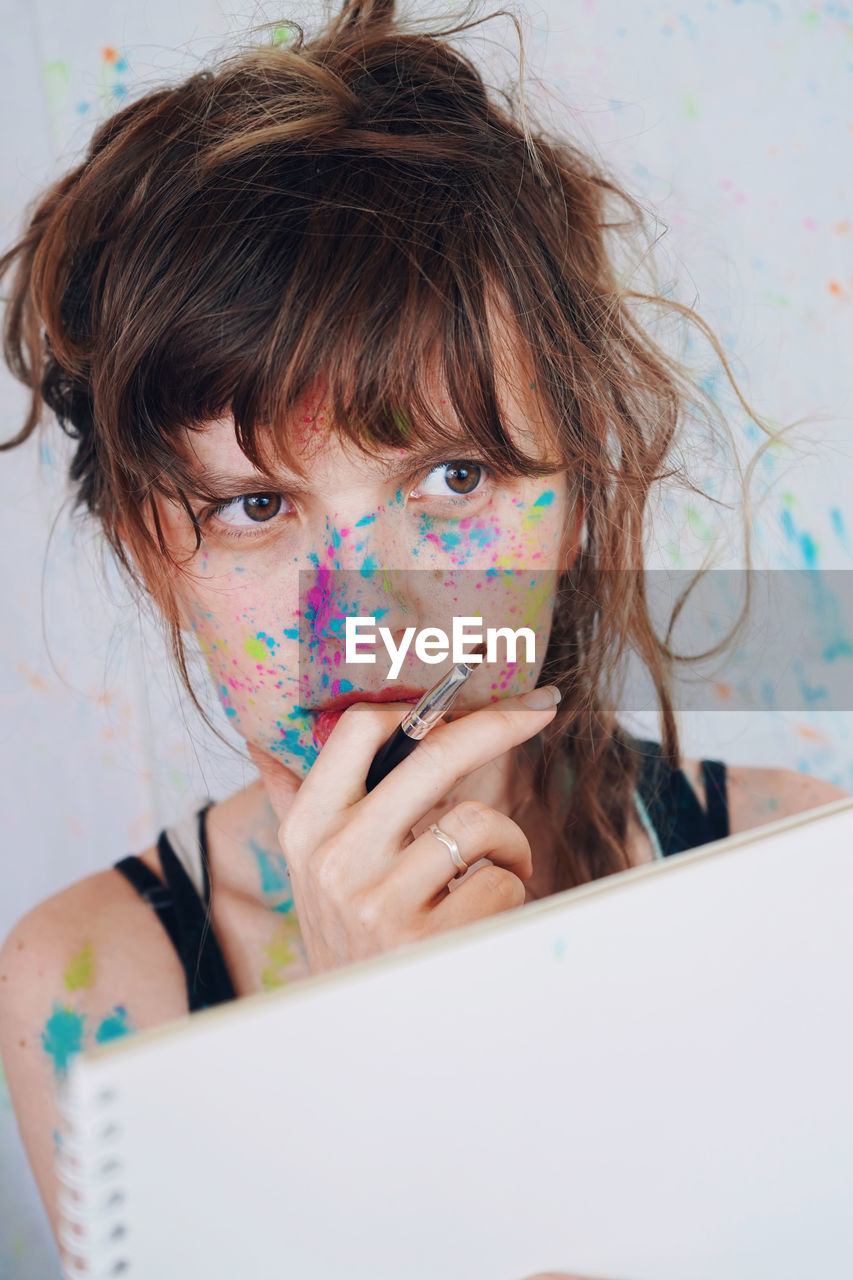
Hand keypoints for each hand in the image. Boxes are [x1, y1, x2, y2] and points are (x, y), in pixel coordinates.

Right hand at [246, 686, 559, 975]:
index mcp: (307, 829)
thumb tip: (264, 742)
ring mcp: (380, 902)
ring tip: (497, 868)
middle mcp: (336, 859)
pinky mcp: (428, 939)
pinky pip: (502, 881)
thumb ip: (296, 806)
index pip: (356, 731)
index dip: (423, 703)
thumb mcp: (308, 875)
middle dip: (499, 723)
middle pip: (435, 754)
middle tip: (539, 708)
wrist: (360, 1040)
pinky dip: (512, 890)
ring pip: (481, 823)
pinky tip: (486, 912)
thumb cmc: (350, 939)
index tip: (467, 695)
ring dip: (509, 844)